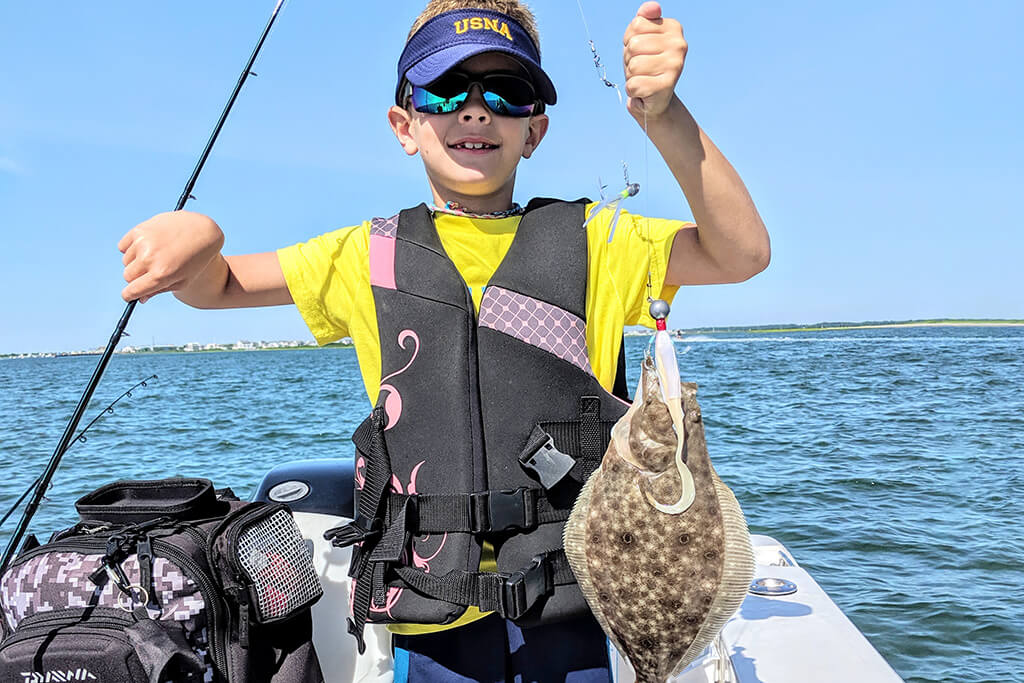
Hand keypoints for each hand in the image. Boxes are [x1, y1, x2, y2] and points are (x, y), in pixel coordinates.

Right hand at [119, 211, 223, 302]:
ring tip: (156, 255)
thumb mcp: (182, 280)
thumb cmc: (195, 260)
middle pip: (128, 276)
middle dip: (136, 278)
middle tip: (150, 272)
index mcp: (161, 274)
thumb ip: (159, 290)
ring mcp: (143, 242)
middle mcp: (150, 258)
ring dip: (136, 261)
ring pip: (126, 261)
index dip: (129, 295)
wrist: (203, 230)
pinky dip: (131, 248)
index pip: (131, 291)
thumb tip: (139, 299)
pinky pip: (123, 246)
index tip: (130, 295)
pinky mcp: (139, 230)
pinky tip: (148, 245)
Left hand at [622, 2, 686, 118]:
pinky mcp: (667, 85)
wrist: (655, 100)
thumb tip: (653, 7)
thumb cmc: (646, 65)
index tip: (642, 51)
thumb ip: (644, 19)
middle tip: (641, 69)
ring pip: (633, 66)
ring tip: (644, 79)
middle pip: (633, 45)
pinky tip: (644, 92)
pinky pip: (634, 85)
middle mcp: (679, 44)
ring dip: (631, 76)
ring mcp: (675, 65)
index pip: (636, 25)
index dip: (630, 40)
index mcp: (673, 27)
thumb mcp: (641, 38)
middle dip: (630, 60)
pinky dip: (633, 91)